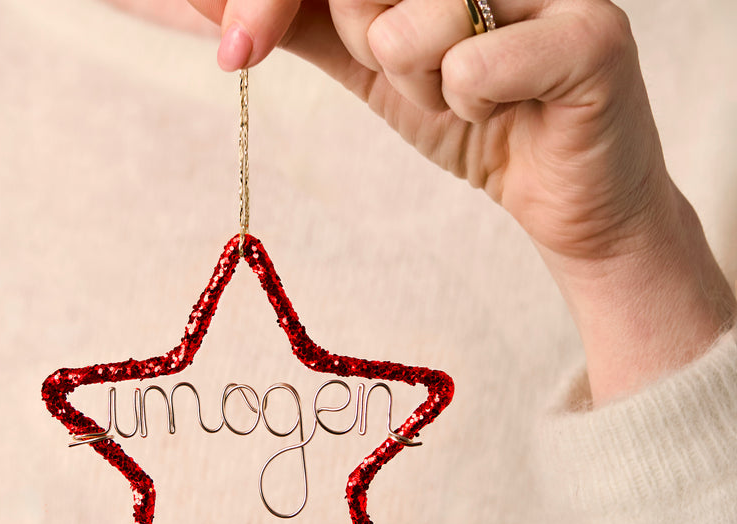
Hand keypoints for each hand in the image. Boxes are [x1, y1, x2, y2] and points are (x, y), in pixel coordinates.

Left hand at [187, 0, 736, 401]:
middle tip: (404, 67)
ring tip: (470, 93)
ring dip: (418, 83)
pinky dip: (469, 105)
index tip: (236, 47)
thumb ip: (301, 23)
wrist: (559, 196)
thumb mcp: (372, 65)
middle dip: (356, 37)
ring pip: (407, 26)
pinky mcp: (592, 35)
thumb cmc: (474, 117)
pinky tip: (509, 111)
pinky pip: (470, 66)